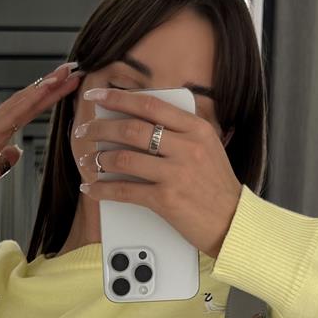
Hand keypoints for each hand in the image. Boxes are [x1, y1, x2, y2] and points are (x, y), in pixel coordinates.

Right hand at [0, 61, 83, 212]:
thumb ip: (5, 160)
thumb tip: (16, 151)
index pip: (27, 112)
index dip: (47, 99)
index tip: (66, 87)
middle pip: (27, 101)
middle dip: (50, 85)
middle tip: (71, 70)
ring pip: (21, 101)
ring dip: (43, 87)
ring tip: (64, 74)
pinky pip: (12, 114)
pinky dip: (28, 101)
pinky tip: (42, 90)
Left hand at [76, 87, 242, 258]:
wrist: (233, 222)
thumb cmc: (217, 188)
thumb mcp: (208, 148)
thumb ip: (181, 132)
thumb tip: (143, 121)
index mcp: (196, 129)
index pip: (150, 105)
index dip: (118, 97)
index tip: (98, 95)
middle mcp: (186, 147)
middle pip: (132, 129)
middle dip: (101, 128)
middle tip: (85, 130)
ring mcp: (176, 174)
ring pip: (125, 158)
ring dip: (99, 159)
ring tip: (87, 160)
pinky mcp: (166, 200)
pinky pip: (126, 190)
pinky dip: (103, 190)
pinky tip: (92, 188)